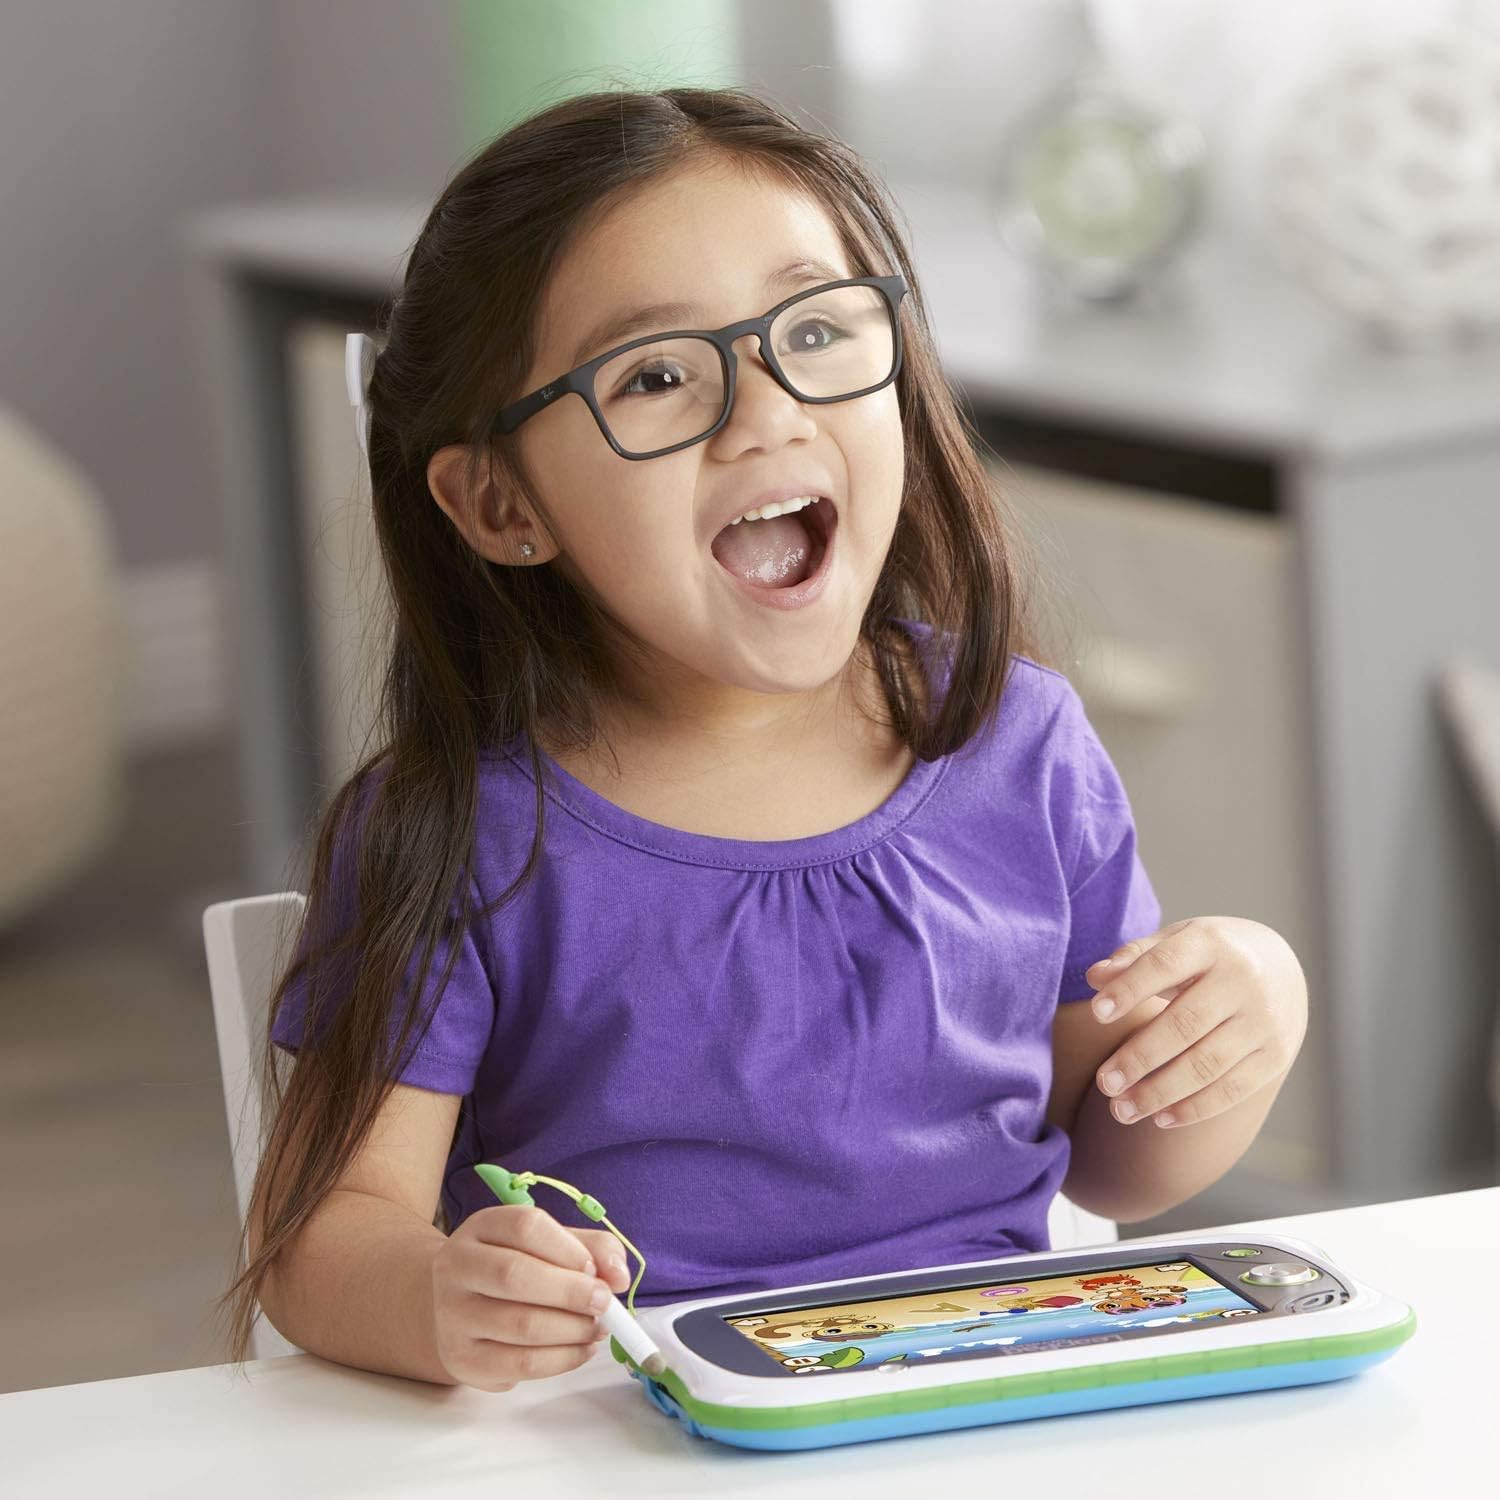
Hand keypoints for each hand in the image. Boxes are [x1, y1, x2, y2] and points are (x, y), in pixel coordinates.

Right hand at [430, 1204, 632, 1391]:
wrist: (462, 1307)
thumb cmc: (518, 1267)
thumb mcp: (551, 1244)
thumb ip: (593, 1249)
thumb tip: (619, 1276)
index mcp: (482, 1227)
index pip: (525, 1227)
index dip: (569, 1249)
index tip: (594, 1270)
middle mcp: (456, 1266)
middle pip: (515, 1275)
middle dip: (572, 1293)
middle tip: (603, 1303)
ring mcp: (452, 1315)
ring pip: (521, 1325)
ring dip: (573, 1329)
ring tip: (596, 1328)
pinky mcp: (463, 1360)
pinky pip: (520, 1365)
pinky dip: (563, 1360)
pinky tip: (582, 1349)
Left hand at [1083, 916, 1307, 1129]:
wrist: (1283, 968)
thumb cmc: (1208, 956)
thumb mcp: (1176, 941)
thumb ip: (1134, 958)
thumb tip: (1095, 978)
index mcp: (1210, 944)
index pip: (1165, 964)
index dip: (1130, 989)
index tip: (1096, 1014)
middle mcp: (1243, 981)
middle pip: (1185, 1024)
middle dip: (1140, 1057)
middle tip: (1104, 1083)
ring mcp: (1264, 1020)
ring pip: (1207, 1064)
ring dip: (1160, 1092)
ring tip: (1121, 1110)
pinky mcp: (1276, 1054)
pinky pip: (1233, 1088)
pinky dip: (1195, 1108)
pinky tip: (1159, 1118)